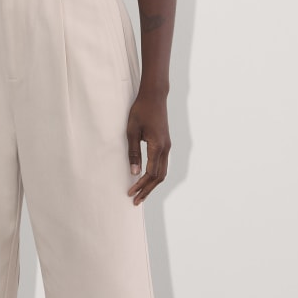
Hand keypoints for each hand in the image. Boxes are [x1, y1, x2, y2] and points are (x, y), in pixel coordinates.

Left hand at [126, 89, 170, 205]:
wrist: (154, 96)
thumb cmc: (141, 111)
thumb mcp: (132, 131)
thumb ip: (133, 153)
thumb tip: (133, 173)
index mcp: (157, 146)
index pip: (151, 173)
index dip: (141, 185)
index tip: (130, 193)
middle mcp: (165, 148)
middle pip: (159, 177)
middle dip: (147, 190)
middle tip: (136, 201)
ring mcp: (167, 146)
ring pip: (163, 172)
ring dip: (152, 184)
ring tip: (141, 194)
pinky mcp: (165, 143)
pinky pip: (162, 164)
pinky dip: (155, 175)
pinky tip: (147, 178)